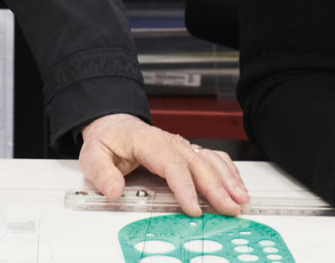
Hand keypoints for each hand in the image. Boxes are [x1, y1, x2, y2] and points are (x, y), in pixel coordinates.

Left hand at [77, 113, 249, 216]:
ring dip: (228, 179)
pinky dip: (229, 172)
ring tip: (241, 199)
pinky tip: (238, 185)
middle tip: (229, 208)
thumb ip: (102, 173)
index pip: (171, 163)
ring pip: (210, 160)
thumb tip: (114, 191)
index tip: (193, 208)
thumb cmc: (108, 140)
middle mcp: (170, 142)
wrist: (114, 126)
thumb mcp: (93, 154)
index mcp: (148, 141)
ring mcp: (181, 146)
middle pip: (198, 163)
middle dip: (217, 187)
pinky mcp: (188, 152)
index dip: (185, 186)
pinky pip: (213, 158)